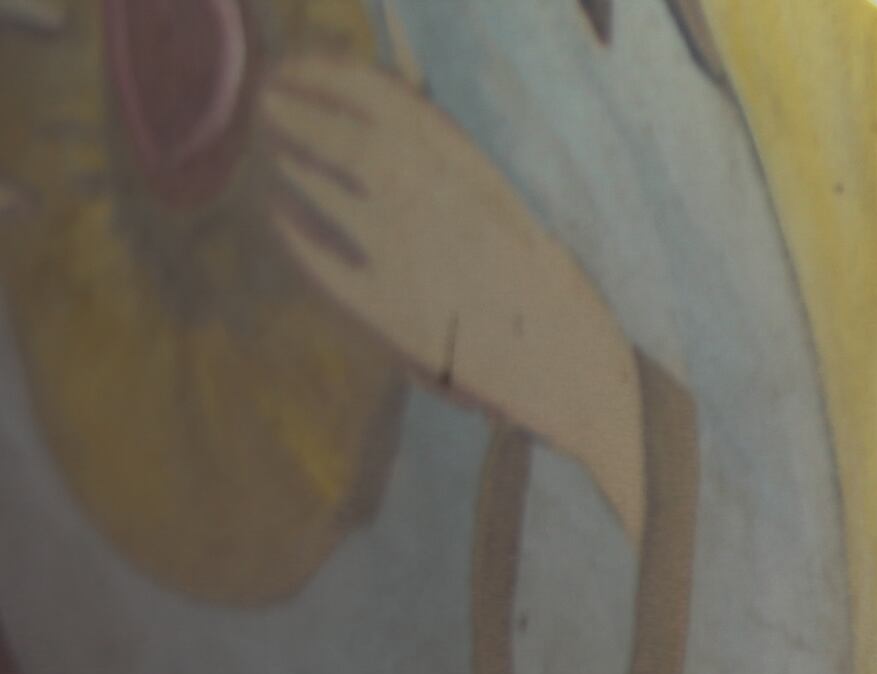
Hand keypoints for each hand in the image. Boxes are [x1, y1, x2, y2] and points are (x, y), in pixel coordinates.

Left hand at [257, 55, 648, 539]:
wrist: (586, 383)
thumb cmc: (561, 307)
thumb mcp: (520, 223)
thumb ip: (466, 178)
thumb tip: (416, 132)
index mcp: (480, 182)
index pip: (392, 104)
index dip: (338, 78)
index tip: (306, 68)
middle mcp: (440, 210)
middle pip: (345, 140)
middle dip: (300, 114)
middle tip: (271, 106)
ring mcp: (411, 260)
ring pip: (327, 194)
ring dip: (295, 168)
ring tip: (277, 156)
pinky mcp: (390, 313)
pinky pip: (324, 265)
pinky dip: (295, 236)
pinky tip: (281, 220)